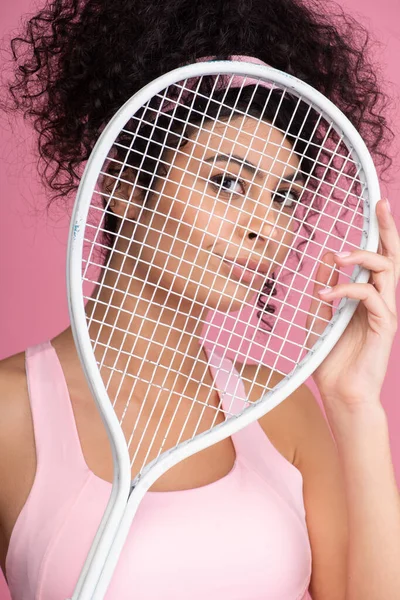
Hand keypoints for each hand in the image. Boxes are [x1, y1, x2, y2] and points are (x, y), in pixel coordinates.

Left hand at [306, 199, 399, 409]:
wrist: (340, 391)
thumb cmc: (331, 357)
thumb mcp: (320, 315)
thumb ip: (325, 286)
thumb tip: (328, 257)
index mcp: (368, 296)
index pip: (379, 258)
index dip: (381, 232)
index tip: (378, 206)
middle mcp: (381, 300)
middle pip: (393, 257)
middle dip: (389, 228)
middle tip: (381, 204)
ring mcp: (385, 311)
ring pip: (387, 269)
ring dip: (362, 257)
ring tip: (338, 257)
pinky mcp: (385, 325)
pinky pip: (370, 295)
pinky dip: (346, 289)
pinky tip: (325, 294)